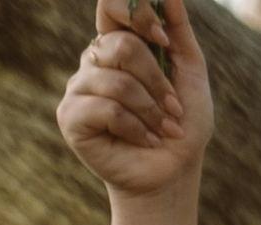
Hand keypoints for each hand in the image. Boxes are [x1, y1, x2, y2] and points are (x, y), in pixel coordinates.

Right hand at [58, 0, 211, 199]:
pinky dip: (136, 127)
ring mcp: (78, 88)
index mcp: (118, 45)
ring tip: (164, 129)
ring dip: (151, 109)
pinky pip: (105, 109)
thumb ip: (178, 32)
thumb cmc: (181, 123)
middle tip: (174, 106)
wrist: (173, 172)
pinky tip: (146, 140)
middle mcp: (93, 61)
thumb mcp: (190, 73)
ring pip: (116, 81)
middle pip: (121, 45)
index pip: (111, 7)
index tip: (163, 38)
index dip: (137, 14)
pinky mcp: (70, 117)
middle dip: (157, 79)